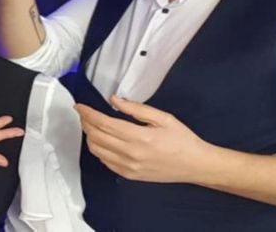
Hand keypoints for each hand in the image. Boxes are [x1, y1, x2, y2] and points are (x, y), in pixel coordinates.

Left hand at [75, 96, 212, 183]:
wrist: (195, 165)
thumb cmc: (182, 139)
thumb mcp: (162, 118)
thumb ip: (136, 109)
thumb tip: (114, 100)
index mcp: (139, 137)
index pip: (104, 123)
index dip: (88, 114)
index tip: (79, 106)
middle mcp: (131, 154)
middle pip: (96, 137)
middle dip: (86, 123)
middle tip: (83, 114)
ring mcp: (129, 167)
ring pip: (97, 151)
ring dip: (90, 137)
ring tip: (91, 126)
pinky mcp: (130, 176)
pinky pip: (106, 162)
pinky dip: (99, 150)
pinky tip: (102, 141)